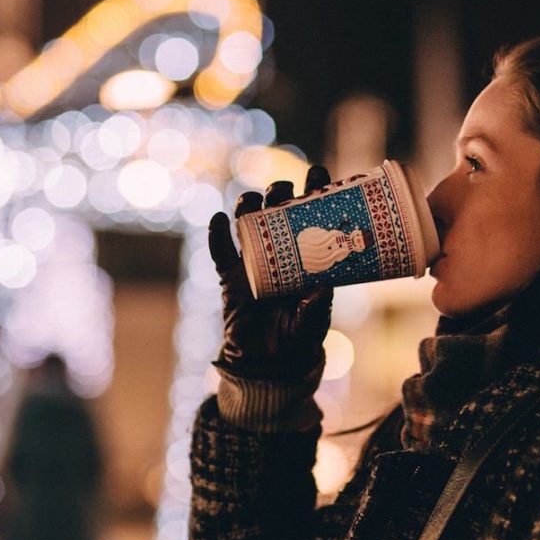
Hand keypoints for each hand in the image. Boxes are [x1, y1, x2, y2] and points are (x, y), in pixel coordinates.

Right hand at [209, 165, 333, 378]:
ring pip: (248, 224)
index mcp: (306, 257)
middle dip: (280, 194)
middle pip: (278, 212)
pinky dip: (217, 236)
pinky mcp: (231, 278)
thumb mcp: (312, 324)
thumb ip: (316, 308)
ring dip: (249, 207)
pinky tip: (218, 220)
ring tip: (252, 200)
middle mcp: (280, 253)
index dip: (314, 193)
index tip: (319, 175)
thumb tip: (322, 287)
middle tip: (285, 189)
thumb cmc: (297, 339)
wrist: (269, 364)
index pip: (311, 217)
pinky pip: (221, 253)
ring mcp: (253, 263)